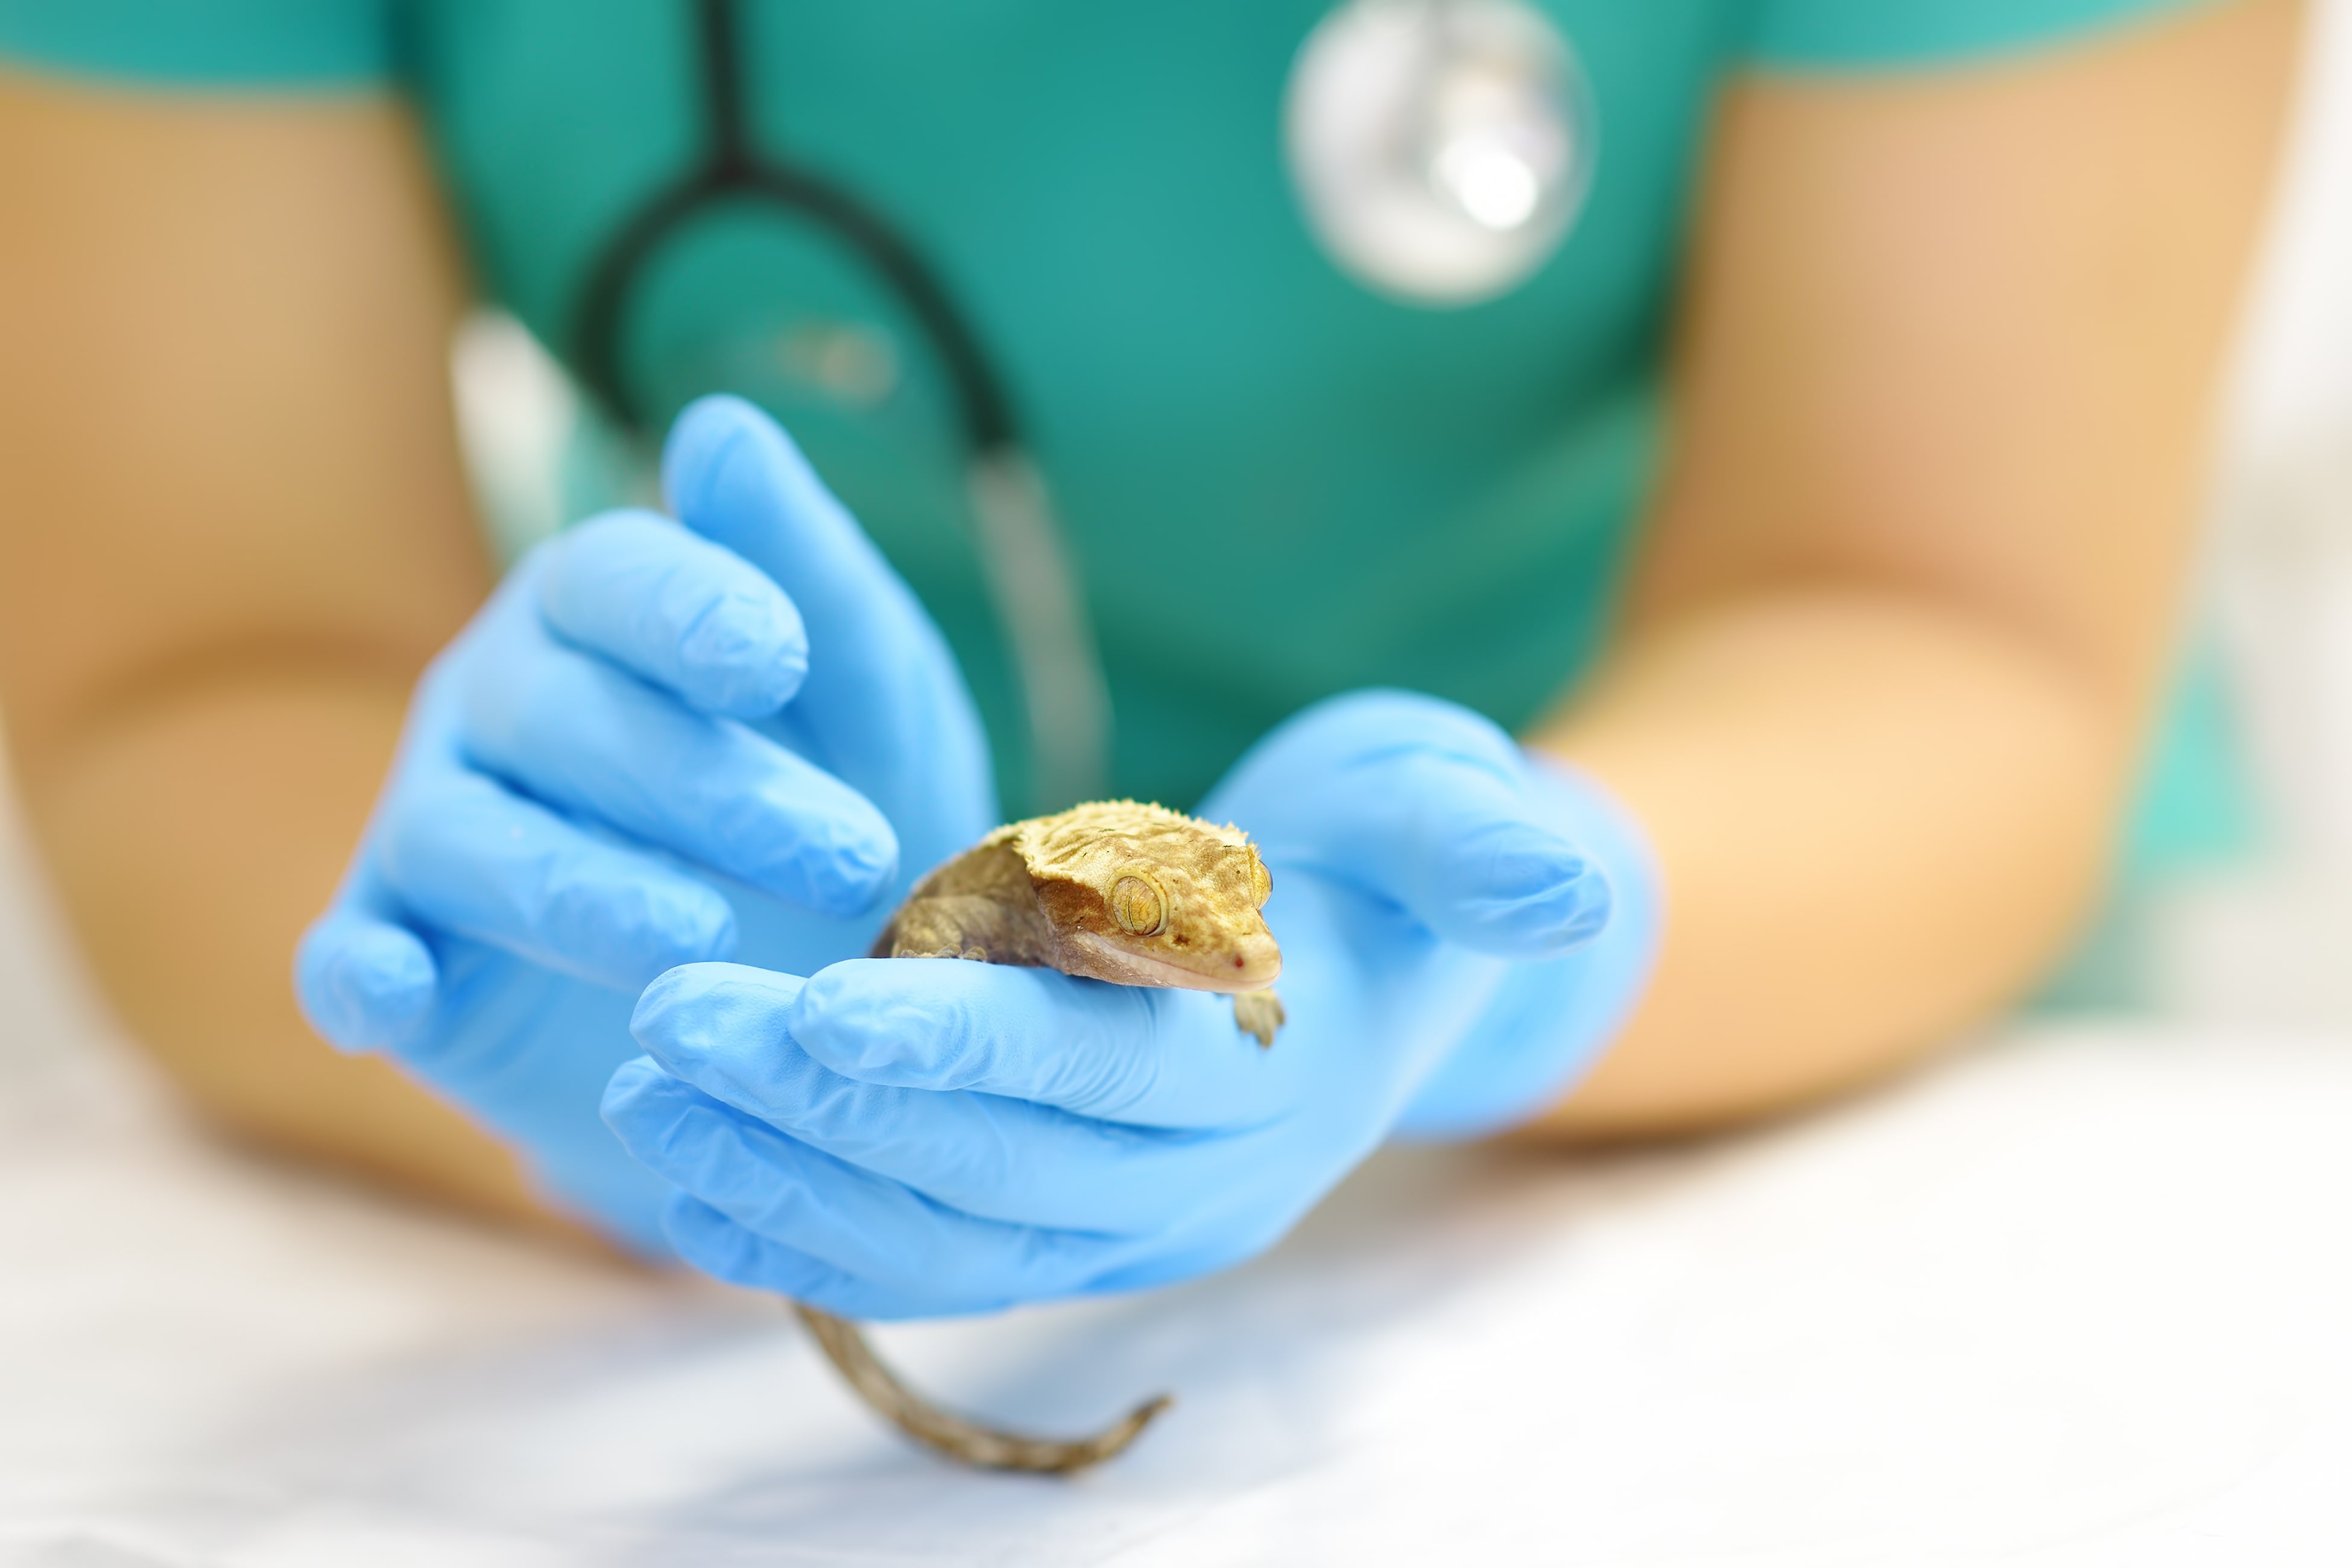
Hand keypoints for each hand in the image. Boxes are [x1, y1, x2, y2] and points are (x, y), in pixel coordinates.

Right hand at [294, 397, 993, 1252]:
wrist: (814, 985)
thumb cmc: (845, 799)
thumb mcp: (871, 691)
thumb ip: (810, 567)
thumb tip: (721, 422)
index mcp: (602, 609)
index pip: (615, 579)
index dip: (688, 611)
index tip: (778, 659)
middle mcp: (499, 696)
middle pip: (561, 716)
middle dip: (702, 785)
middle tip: (847, 857)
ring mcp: (438, 823)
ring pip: (468, 836)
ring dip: (578, 890)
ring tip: (700, 940)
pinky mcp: (405, 955)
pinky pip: (350, 953)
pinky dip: (357, 973)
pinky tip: (391, 999)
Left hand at [602, 690, 1658, 1313]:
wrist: (1393, 968)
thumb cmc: (1399, 859)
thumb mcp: (1446, 806)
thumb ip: (1480, 840)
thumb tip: (1551, 884)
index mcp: (1275, 1068)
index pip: (1104, 1070)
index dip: (965, 1042)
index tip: (812, 996)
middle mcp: (1198, 1180)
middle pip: (994, 1160)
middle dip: (823, 1099)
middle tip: (672, 1017)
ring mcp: (1127, 1229)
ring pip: (938, 1231)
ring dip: (785, 1171)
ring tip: (645, 1083)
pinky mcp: (1066, 1235)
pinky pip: (923, 1263)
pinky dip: (804, 1229)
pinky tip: (686, 1169)